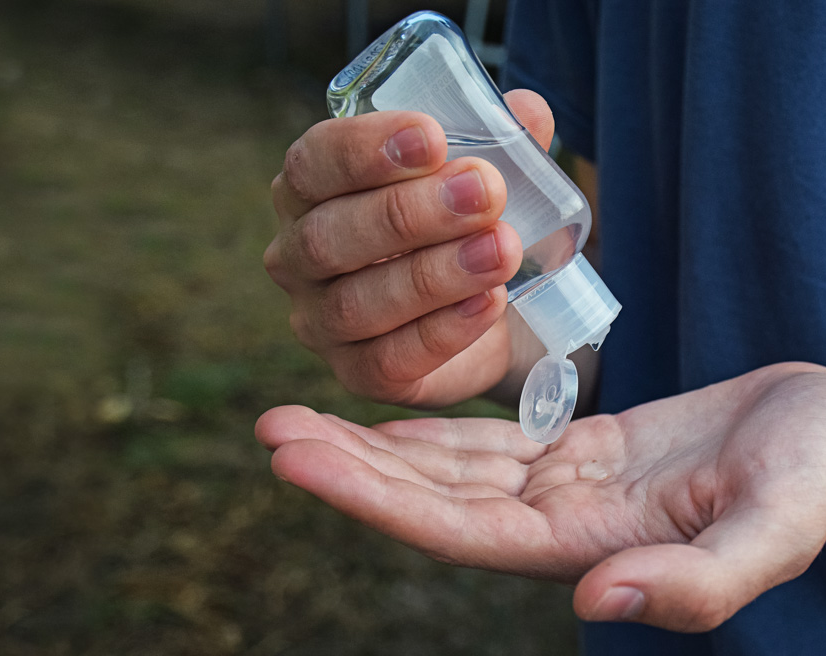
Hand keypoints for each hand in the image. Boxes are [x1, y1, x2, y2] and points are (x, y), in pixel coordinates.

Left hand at [256, 362, 825, 631]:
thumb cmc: (817, 477)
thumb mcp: (775, 532)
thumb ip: (694, 584)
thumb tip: (594, 606)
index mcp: (595, 552)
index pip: (461, 534)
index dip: (377, 503)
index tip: (297, 461)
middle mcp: (564, 529)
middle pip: (437, 504)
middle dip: (353, 472)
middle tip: (268, 432)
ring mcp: (569, 490)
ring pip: (452, 473)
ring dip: (376, 449)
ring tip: (296, 419)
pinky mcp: (581, 452)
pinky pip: (490, 444)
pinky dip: (432, 433)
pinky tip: (382, 421)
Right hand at [264, 91, 556, 407]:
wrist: (488, 308)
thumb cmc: (462, 224)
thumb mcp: (480, 173)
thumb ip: (499, 139)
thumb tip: (527, 110)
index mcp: (310, 189)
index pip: (313, 164)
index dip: (365, 150)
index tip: (432, 137)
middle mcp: (298, 255)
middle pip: (331, 236)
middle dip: (410, 213)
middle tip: (485, 191)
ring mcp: (320, 322)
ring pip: (358, 303)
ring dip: (434, 274)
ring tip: (501, 249)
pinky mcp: (358, 374)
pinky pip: (388, 360)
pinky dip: (443, 331)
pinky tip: (489, 302)